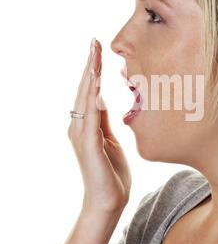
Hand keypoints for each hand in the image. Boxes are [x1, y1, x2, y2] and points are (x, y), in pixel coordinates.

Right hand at [68, 37, 130, 213]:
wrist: (109, 201)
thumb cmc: (112, 174)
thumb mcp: (112, 141)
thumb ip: (104, 121)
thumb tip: (102, 101)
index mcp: (87, 125)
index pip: (90, 91)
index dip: (94, 70)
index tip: (98, 50)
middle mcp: (80, 127)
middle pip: (84, 89)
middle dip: (90, 65)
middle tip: (95, 42)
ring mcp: (81, 135)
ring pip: (85, 98)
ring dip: (90, 75)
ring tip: (94, 54)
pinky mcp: (89, 144)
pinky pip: (90, 116)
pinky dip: (92, 98)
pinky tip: (96, 83)